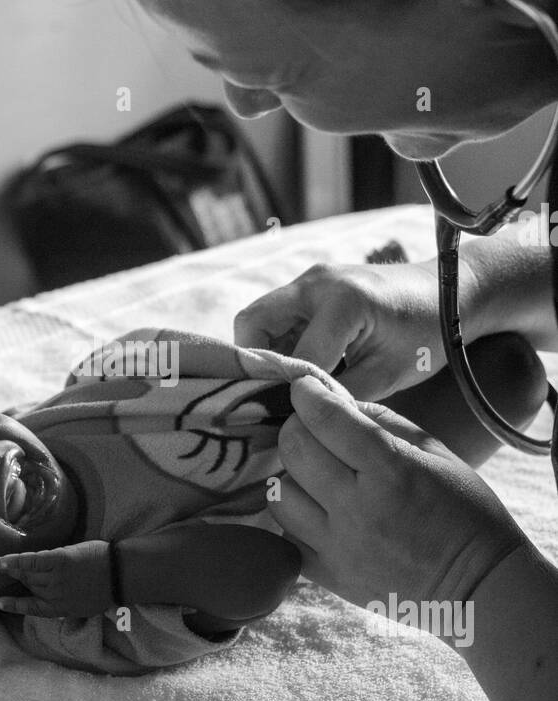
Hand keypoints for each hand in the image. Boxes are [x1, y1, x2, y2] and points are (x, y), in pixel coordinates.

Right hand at [0, 540, 113, 618]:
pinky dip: (14, 561)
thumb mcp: (87, 603)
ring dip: (11, 569)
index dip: (14, 606)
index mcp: (62, 608)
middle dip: (17, 580)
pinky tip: (1, 561)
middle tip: (2, 572)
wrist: (121, 574)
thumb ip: (69, 599)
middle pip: (30, 585)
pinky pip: (31, 562)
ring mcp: (55, 578)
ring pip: (28, 574)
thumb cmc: (108, 587)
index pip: (33, 608)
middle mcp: (55, 595)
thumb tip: (56, 592)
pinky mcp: (58, 561)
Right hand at [234, 260, 476, 399]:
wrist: (448, 293)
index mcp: (343, 302)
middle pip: (252, 323)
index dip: (287, 393)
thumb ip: (341, 396)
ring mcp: (311, 280)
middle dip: (254, 365)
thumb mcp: (387, 374)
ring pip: (260, 319)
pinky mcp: (312, 286)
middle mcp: (316, 282)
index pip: (293, 358)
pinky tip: (302, 369)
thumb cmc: (426, 333)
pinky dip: (280, 344)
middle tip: (270, 398)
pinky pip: (278, 316)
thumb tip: (301, 419)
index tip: (286, 421)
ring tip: (287, 386)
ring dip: (265, 353)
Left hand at [268, 376, 525, 611]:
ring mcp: (338, 545)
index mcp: (391, 470)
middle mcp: (358, 508)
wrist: (477, 587)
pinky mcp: (328, 576)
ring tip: (315, 476)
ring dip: (291, 476)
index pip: (329, 419)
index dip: (308, 394)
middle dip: (297, 428)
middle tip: (312, 430)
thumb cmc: (464, 512)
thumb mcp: (437, 453)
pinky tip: (315, 512)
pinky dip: (293, 518)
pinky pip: (285, 536)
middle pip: (294, 450)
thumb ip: (385, 421)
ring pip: (280, 494)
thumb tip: (339, 402)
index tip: (304, 386)